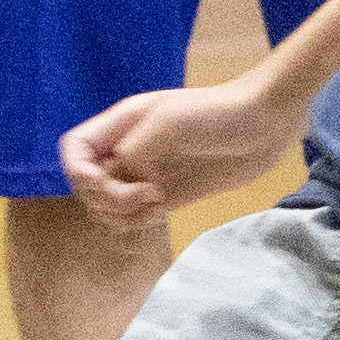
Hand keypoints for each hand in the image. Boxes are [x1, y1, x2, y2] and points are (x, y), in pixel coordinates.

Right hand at [61, 75, 301, 225]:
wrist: (264, 124)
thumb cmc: (217, 114)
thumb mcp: (168, 124)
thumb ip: (133, 150)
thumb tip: (116, 177)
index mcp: (121, 125)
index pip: (75, 151)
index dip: (78, 172)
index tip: (105, 181)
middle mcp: (127, 150)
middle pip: (87, 186)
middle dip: (107, 199)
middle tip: (148, 196)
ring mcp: (147, 175)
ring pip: (109, 207)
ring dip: (123, 216)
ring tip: (157, 205)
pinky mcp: (167, 196)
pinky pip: (136, 218)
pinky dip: (138, 226)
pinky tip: (159, 217)